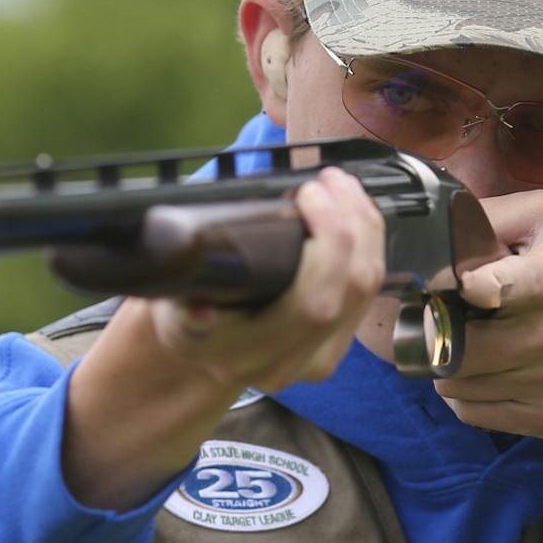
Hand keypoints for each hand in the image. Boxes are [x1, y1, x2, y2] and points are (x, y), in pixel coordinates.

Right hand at [63, 167, 384, 508]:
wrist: (197, 346)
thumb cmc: (182, 315)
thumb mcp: (170, 313)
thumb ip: (183, 315)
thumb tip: (198, 314)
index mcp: (254, 356)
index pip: (315, 304)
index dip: (328, 244)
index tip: (308, 194)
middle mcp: (294, 363)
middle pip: (353, 288)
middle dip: (351, 223)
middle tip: (328, 180)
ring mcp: (323, 355)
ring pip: (370, 284)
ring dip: (364, 225)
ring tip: (340, 185)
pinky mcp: (340, 339)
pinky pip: (372, 284)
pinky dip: (367, 239)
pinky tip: (351, 209)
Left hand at [436, 191, 542, 452]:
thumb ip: (492, 214)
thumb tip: (439, 231)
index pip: (498, 286)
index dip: (464, 287)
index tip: (457, 287)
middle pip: (454, 348)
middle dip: (438, 333)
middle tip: (443, 321)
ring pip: (455, 385)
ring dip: (449, 366)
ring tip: (469, 346)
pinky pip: (474, 415)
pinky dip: (466, 396)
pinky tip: (484, 375)